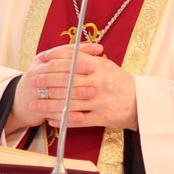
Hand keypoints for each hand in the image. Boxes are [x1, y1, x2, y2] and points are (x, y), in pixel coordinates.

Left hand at [11, 43, 139, 131]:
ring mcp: (99, 101)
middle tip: (32, 81)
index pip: (72, 60)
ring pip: (68, 102)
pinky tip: (51, 120)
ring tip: (34, 104)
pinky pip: (78, 120)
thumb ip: (89, 59)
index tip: (40, 61)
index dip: (53, 60)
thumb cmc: (122, 83)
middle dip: (46, 81)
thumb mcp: (108, 66)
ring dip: (48, 104)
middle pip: (66, 81)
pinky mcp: (101, 117)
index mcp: (100, 68)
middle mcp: (98, 83)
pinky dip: (62, 120)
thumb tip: (67, 53)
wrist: (141, 103)